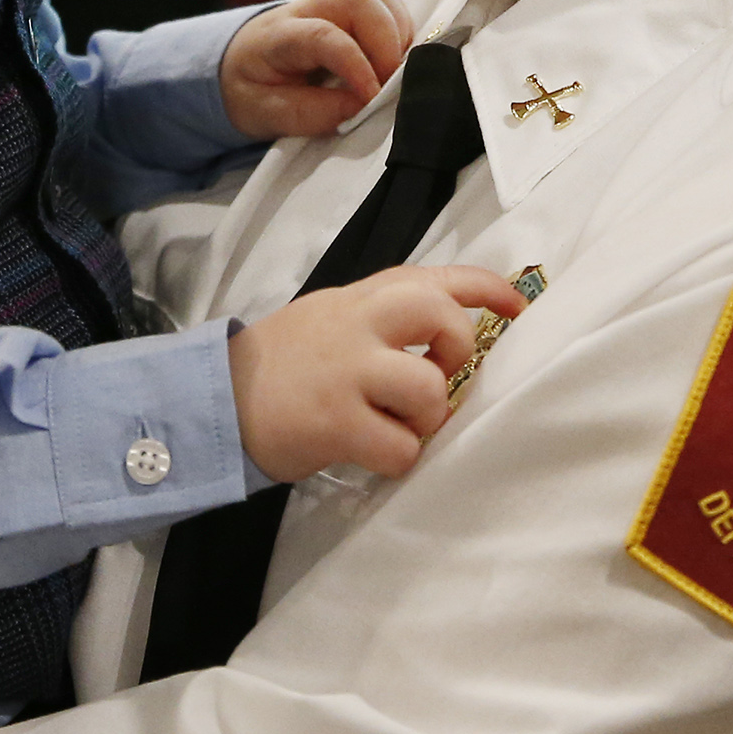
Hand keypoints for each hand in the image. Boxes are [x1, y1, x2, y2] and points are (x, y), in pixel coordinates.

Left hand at [219, 0, 416, 140]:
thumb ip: (309, 113)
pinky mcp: (357, 9)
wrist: (239, 63)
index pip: (323, 35)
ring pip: (382, 0)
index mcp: (279, 35)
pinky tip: (391, 66)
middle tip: (389, 87)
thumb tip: (361, 106)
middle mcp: (310, 8)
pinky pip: (391, 10)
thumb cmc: (251, 89)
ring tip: (392, 77)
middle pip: (359, 1)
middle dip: (386, 43)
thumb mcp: (264, 113)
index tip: (373, 98)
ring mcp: (335, 4)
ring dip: (399, 38)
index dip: (355, 64)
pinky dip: (402, 37)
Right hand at [227, 265, 524, 483]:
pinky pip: (401, 447)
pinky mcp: (336, 422)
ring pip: (430, 390)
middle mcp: (357, 324)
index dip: (488, 288)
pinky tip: (373, 453)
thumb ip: (381, 314)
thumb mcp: (331, 316)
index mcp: (360, 297)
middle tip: (439, 373)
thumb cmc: (281, 363)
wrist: (214, 399)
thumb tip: (444, 328)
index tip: (518, 306)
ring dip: (426, 418)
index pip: (436, 276)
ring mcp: (347, 372)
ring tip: (397, 424)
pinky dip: (398, 457)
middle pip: (442, 316)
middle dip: (458, 350)